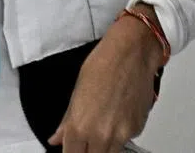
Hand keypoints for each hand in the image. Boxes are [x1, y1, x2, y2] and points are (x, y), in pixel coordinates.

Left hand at [48, 7, 165, 152]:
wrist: (132, 52)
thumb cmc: (104, 63)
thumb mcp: (76, 91)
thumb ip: (67, 120)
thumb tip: (56, 138)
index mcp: (80, 127)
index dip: (71, 152)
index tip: (72, 148)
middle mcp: (101, 135)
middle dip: (88, 151)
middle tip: (86, 141)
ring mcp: (122, 135)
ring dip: (104, 146)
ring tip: (101, 125)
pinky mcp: (137, 129)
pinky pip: (126, 140)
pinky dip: (120, 134)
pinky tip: (117, 114)